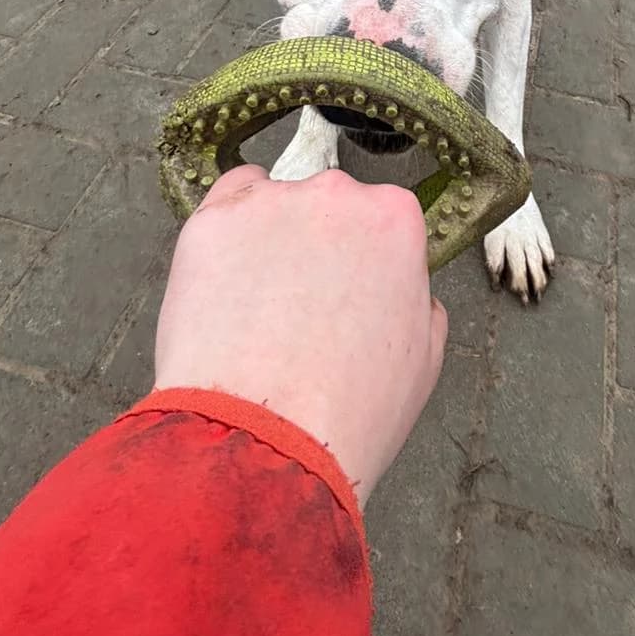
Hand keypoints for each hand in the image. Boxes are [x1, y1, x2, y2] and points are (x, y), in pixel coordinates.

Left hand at [155, 165, 446, 504]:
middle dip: (318, 248)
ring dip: (269, 242)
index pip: (382, 220)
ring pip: (272, 206)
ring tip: (256, 313)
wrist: (265, 439)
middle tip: (302, 309)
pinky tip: (228, 283)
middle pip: (328, 207)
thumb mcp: (423, 357)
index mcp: (395, 219)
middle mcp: (335, 195)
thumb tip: (397, 289)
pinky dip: (226, 234)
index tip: (351, 295)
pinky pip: (223, 207)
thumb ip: (416, 300)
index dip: (365, 263)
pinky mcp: (210, 222)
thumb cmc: (348, 410)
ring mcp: (268, 203)